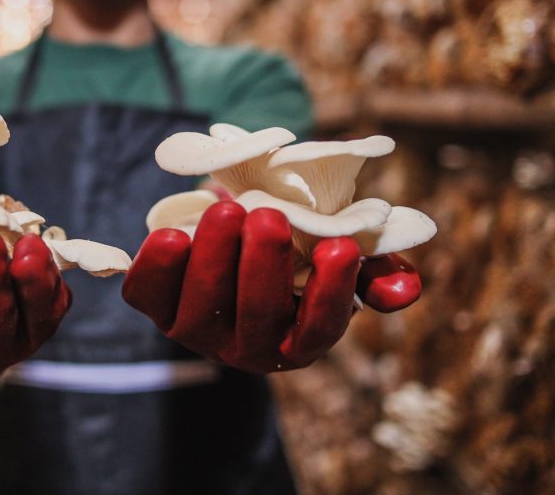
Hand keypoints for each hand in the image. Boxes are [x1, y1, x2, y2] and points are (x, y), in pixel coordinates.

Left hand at [123, 201, 419, 372]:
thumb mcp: (334, 252)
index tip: (341, 247)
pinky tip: (171, 234)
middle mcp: (249, 345)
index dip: (331, 292)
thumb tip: (406, 288)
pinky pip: (148, 294)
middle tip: (268, 216)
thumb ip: (372, 268)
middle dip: (262, 265)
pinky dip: (157, 266)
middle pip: (258, 317)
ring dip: (213, 256)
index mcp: (299, 336)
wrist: (232, 228)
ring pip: (203, 306)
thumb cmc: (295, 245)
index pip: (318, 328)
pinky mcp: (157, 307)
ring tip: (227, 209)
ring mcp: (200, 331)